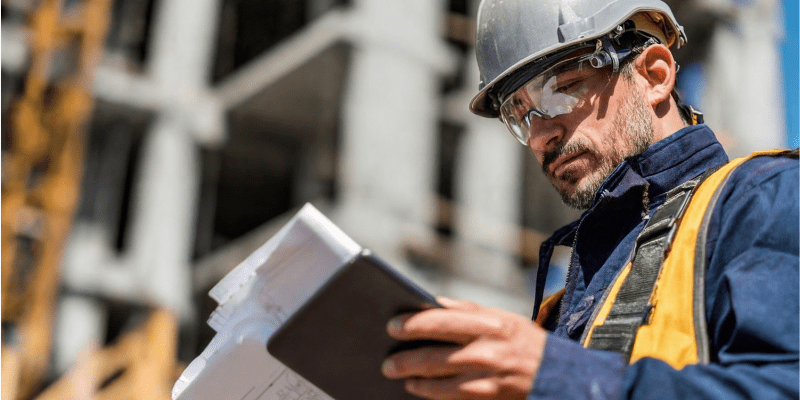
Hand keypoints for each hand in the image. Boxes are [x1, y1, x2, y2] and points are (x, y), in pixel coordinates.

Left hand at [382, 297, 547, 399]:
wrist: (557, 375)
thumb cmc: (525, 341)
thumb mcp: (502, 318)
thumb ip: (467, 310)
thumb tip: (433, 303)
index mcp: (489, 323)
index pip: (441, 320)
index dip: (412, 323)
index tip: (393, 326)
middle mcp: (486, 349)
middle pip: (434, 353)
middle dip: (404, 357)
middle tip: (386, 359)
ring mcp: (485, 376)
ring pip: (436, 377)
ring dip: (411, 376)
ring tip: (395, 372)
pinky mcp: (485, 396)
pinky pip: (447, 395)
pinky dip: (427, 391)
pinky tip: (415, 387)